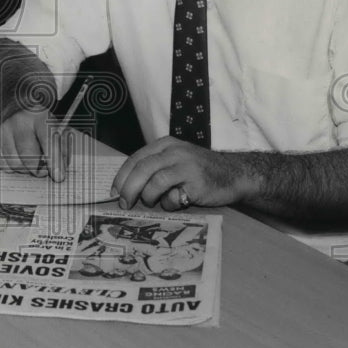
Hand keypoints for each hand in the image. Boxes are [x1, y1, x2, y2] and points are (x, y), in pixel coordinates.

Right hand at [0, 109, 70, 180]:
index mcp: (40, 117)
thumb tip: (58, 172)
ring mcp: (4, 130)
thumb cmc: (41, 125)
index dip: (54, 161)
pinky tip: (18, 157)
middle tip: (43, 171)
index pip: (48, 142)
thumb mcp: (58, 131)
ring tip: (30, 161)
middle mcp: (20, 121)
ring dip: (25, 169)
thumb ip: (62, 150)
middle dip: (38, 170)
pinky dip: (12, 166)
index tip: (58, 177)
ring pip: (15, 164)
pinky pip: (3, 164)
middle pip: (29, 157)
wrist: (19, 110)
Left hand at [111, 136, 247, 210]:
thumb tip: (127, 187)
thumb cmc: (200, 170)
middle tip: (123, 203)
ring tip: (153, 202)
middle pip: (141, 168)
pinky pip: (173, 195)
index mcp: (165, 144)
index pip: (135, 159)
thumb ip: (155, 168)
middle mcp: (174, 151)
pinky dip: (168, 202)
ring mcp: (186, 165)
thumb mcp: (176, 160)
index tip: (113, 192)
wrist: (234, 174)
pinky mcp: (196, 181)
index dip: (121, 176)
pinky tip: (175, 202)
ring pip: (154, 180)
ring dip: (148, 196)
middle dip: (128, 188)